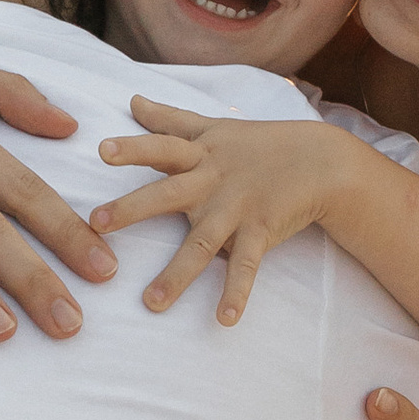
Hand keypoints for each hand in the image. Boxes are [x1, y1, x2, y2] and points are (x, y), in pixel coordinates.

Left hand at [91, 99, 348, 323]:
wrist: (321, 162)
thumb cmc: (258, 144)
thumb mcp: (213, 127)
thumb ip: (169, 119)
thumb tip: (132, 100)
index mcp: (198, 154)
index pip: (161, 147)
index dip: (133, 147)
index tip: (101, 150)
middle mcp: (211, 181)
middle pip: (167, 193)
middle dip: (132, 207)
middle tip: (97, 223)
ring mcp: (235, 208)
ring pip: (201, 244)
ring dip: (176, 274)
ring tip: (151, 304)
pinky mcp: (259, 232)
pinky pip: (246, 267)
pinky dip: (237, 293)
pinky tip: (225, 319)